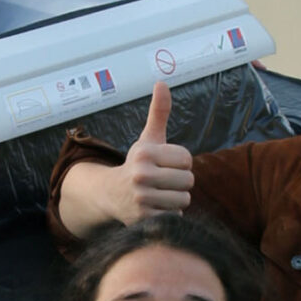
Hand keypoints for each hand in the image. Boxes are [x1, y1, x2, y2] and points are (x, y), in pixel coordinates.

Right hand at [122, 82, 193, 219]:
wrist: (111, 195)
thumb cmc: (137, 164)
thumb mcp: (148, 139)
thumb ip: (158, 112)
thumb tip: (162, 82)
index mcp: (144, 153)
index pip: (187, 159)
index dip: (180, 163)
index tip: (164, 165)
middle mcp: (140, 175)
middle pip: (188, 180)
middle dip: (179, 182)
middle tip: (162, 182)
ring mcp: (141, 198)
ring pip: (184, 199)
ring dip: (176, 200)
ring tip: (159, 195)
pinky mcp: (144, 219)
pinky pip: (175, 216)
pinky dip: (169, 214)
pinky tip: (155, 208)